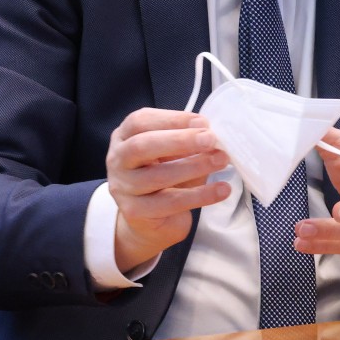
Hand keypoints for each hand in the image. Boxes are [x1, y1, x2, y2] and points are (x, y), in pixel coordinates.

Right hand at [106, 108, 230, 272]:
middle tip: (211, 139)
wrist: (153, 219)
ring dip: (193, 166)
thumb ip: (189, 140)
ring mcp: (122, 187)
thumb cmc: (167, 173)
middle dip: (179, 141)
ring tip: (221, 160)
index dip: (172, 120)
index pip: (140, 122)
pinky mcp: (134, 212)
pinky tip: (222, 190)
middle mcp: (117, 160)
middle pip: (141, 146)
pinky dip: (199, 195)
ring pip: (155, 176)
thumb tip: (213, 134)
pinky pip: (169, 203)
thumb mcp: (175, 151)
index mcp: (125, 136)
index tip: (203, 122)